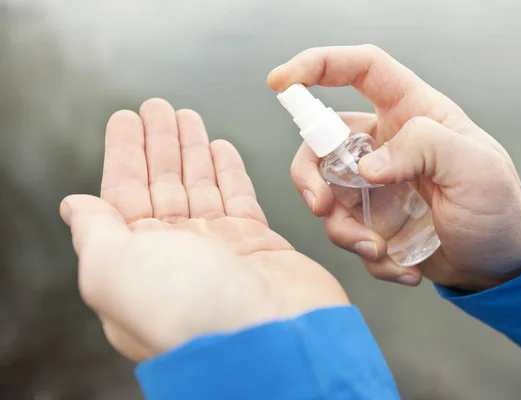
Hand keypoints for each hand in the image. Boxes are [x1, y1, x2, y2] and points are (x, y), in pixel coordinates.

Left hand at [60, 99, 347, 361]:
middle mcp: (176, 256)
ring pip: (201, 186)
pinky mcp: (258, 244)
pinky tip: (220, 147)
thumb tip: (75, 208)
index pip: (123, 196)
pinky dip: (229, 171)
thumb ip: (95, 232)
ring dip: (192, 149)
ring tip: (187, 115)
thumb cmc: (187, 310)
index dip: (124, 155)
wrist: (270, 336)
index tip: (126, 119)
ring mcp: (219, 249)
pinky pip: (240, 197)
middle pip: (163, 185)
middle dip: (159, 143)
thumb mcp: (114, 268)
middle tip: (158, 106)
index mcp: (136, 262)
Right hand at [268, 45, 520, 291]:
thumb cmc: (498, 208)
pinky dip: (367, 255)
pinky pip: (346, 231)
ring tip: (380, 251)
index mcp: (413, 112)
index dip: (318, 65)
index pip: (361, 69)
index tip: (281, 83)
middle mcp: (387, 143)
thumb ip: (424, 148)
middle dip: (311, 176)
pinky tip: (403, 265)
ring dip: (342, 228)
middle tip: (322, 207)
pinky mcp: (372, 220)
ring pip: (326, 193)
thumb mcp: (476, 169)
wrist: (500, 266)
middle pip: (322, 141)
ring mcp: (375, 184)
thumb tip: (366, 166)